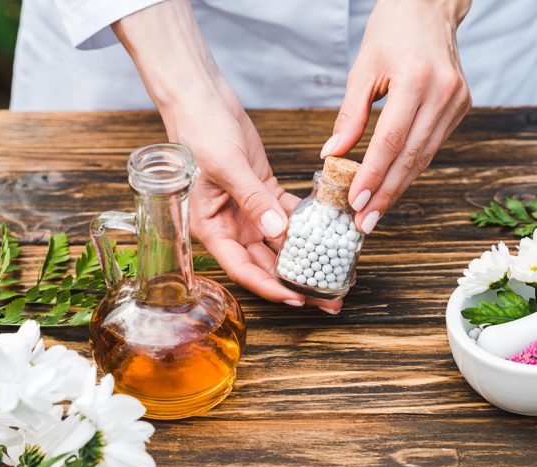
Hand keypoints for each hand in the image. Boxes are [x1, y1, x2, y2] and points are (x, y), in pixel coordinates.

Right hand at [113, 1, 341, 312]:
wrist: (203, 99)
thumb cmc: (199, 131)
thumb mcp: (226, 167)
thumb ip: (253, 201)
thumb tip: (278, 233)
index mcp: (211, 228)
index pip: (242, 268)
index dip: (269, 286)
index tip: (297, 298)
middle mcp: (231, 225)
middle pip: (266, 262)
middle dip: (296, 280)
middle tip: (329, 297)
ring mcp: (249, 210)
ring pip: (282, 243)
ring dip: (307, 256)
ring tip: (337, 272)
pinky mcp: (264, 192)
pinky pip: (289, 215)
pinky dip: (309, 223)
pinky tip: (332, 232)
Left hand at [322, 0, 472, 233]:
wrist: (430, 7)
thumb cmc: (392, 30)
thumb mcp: (363, 68)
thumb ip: (350, 114)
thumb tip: (333, 154)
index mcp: (416, 79)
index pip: (391, 140)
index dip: (373, 175)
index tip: (355, 203)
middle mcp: (442, 93)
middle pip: (411, 156)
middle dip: (386, 193)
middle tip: (365, 223)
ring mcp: (457, 101)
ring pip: (424, 157)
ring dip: (398, 187)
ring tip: (375, 214)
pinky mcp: (462, 106)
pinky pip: (432, 145)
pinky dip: (411, 167)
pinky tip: (392, 186)